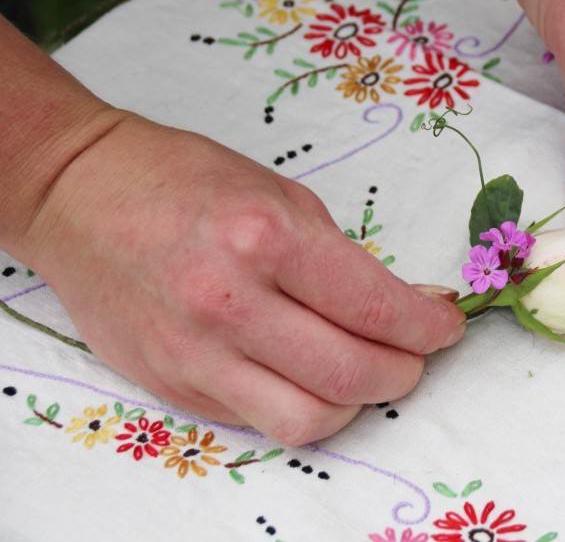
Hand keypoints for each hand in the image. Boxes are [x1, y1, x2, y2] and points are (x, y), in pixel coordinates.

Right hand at [20, 114, 463, 444]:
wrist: (81, 195)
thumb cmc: (186, 180)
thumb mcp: (281, 194)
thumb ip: (347, 259)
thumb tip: (413, 306)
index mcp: (265, 238)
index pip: (376, 310)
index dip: (430, 327)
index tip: (446, 325)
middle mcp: (229, 303)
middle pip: (353, 376)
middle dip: (407, 370)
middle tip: (416, 353)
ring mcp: (195, 354)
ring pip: (310, 419)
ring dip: (358, 403)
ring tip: (366, 370)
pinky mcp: (173, 385)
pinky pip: (260, 420)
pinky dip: (302, 405)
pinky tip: (310, 374)